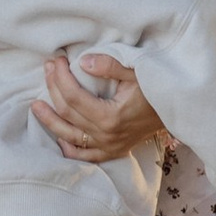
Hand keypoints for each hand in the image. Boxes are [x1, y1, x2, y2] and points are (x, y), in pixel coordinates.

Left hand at [32, 49, 165, 161]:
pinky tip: (58, 136)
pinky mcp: (113, 151)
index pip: (73, 97)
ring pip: (69, 136)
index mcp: (112, 116)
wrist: (179, 110)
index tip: (56, 60)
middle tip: (47, 68)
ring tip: (36, 105)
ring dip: (50, 120)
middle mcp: (107, 136)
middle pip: (68, 113)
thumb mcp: (139, 70)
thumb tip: (82, 61)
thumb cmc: (159, 88)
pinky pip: (84, 156)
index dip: (60, 77)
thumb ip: (110, 65)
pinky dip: (69, 148)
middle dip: (53, 88)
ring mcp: (109, 147)